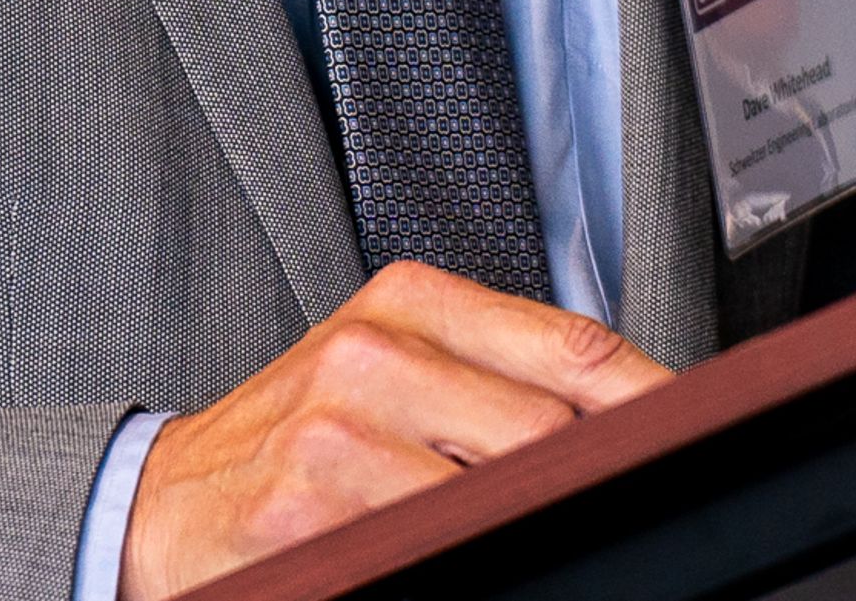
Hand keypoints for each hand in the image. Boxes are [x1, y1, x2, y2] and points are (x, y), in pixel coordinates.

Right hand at [115, 259, 670, 598]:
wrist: (159, 502)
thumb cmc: (291, 438)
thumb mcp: (387, 367)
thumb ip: (496, 371)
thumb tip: (631, 410)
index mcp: (405, 299)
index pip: (574, 345)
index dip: (651, 399)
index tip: (696, 435)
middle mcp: (374, 349)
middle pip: (552, 424)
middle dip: (587, 474)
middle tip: (610, 498)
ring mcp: (340, 428)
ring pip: (503, 488)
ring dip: (524, 521)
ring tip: (509, 530)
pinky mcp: (312, 505)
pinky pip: (435, 540)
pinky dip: (465, 556)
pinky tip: (452, 554)